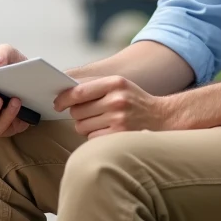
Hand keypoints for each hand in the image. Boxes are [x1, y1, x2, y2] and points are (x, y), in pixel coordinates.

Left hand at [53, 75, 172, 138]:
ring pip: (81, 126)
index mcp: (115, 83)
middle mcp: (116, 100)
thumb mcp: (119, 85)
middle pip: (77, 111)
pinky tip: (106, 130)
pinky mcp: (119, 135)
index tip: (57, 103)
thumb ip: (95, 87)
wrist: (163, 117)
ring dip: (85, 126)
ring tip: (100, 121)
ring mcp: (118, 119)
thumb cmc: (135, 101)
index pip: (79, 91)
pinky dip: (94, 135)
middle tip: (88, 113)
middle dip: (77, 114)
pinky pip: (91, 138)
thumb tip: (65, 96)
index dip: (63, 98)